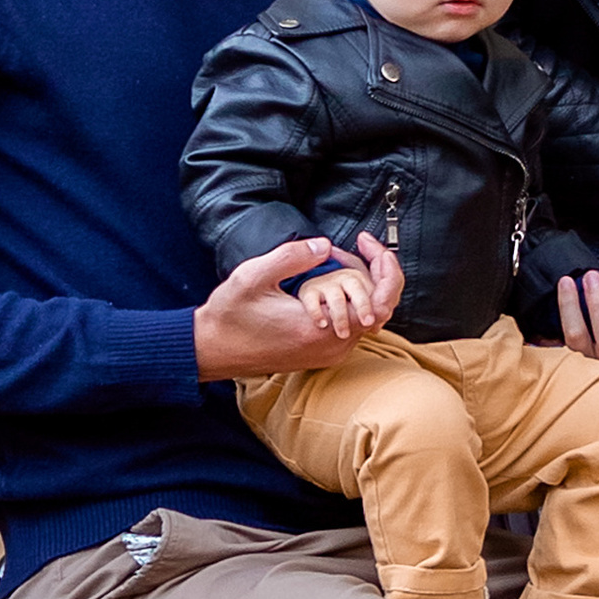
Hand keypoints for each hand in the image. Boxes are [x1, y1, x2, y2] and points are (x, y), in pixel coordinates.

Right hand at [193, 232, 401, 379]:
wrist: (211, 350)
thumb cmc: (229, 316)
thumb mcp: (253, 276)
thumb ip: (292, 257)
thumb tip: (326, 245)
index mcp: (320, 330)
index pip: (380, 304)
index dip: (386, 270)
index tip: (369, 244)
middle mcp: (330, 347)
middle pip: (380, 308)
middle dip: (374, 271)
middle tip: (358, 244)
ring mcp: (328, 354)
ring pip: (367, 317)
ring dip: (361, 285)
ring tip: (339, 258)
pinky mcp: (321, 354)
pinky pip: (351, 326)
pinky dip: (350, 300)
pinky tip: (330, 279)